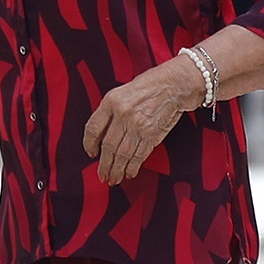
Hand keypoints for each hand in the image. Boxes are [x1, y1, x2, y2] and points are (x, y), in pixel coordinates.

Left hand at [79, 58, 203, 185]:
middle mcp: (123, 114)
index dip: (89, 144)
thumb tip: (102, 135)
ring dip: (117, 169)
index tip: (91, 153)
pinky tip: (129, 172)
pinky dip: (133, 166)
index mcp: (111, 101)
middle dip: (104, 164)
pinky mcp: (152, 134)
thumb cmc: (150, 85)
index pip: (92, 128)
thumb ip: (110, 111)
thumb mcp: (123, 92)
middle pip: (108, 146)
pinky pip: (139, 155)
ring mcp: (138, 125)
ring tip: (114, 178)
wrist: (175, 85)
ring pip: (122, 154)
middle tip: (102, 175)